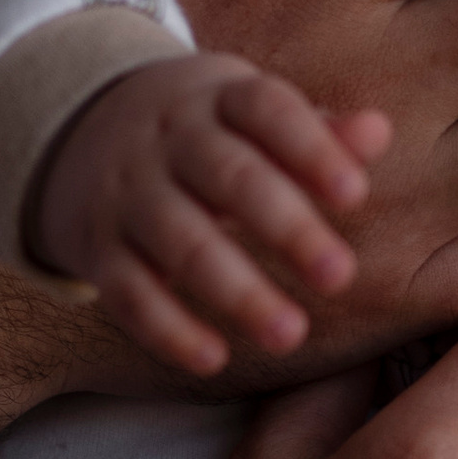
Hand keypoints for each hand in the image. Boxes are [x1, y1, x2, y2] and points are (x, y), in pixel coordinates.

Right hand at [34, 51, 391, 376]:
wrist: (78, 129)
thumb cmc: (204, 131)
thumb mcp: (252, 114)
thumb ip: (319, 132)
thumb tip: (379, 133)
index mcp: (219, 99)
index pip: (267, 111)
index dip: (311, 149)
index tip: (355, 195)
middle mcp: (170, 142)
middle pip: (228, 178)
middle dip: (285, 227)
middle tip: (340, 276)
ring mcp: (129, 195)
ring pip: (180, 241)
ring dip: (235, 290)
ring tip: (289, 334)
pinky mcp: (99, 249)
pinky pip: (129, 292)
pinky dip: (168, 329)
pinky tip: (213, 359)